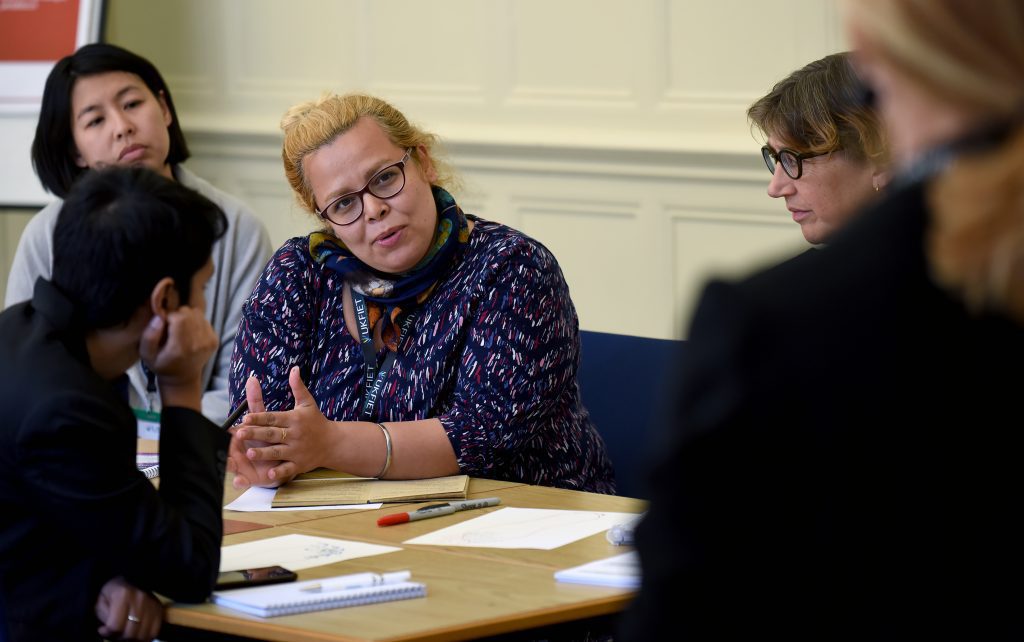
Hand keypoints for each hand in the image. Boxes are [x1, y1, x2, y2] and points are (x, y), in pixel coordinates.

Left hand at [95, 576, 161, 640]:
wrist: (127, 582)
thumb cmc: (110, 594)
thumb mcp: (100, 603)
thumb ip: (104, 618)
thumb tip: (107, 631)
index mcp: (123, 595)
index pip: (116, 626)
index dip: (108, 633)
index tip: (103, 630)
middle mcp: (140, 599)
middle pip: (130, 633)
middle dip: (120, 638)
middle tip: (116, 633)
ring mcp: (152, 604)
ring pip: (142, 635)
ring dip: (133, 639)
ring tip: (126, 633)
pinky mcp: (159, 609)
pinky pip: (154, 631)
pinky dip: (145, 636)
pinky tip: (137, 632)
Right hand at [139, 306, 217, 407]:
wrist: (182, 378)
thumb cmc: (161, 365)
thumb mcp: (146, 354)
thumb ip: (149, 336)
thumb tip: (159, 317)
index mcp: (180, 348)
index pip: (178, 317)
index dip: (169, 316)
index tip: (164, 324)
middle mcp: (198, 344)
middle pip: (188, 313)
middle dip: (178, 315)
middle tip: (171, 326)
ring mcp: (209, 341)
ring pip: (197, 314)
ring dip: (187, 317)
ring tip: (180, 329)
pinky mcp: (215, 340)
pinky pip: (204, 320)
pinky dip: (196, 322)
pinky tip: (189, 333)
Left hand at [233, 366, 331, 482]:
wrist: (334, 442)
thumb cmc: (317, 421)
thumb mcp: (308, 403)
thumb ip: (298, 387)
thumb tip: (294, 368)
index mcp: (294, 419)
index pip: (274, 417)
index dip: (260, 417)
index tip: (246, 417)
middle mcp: (295, 435)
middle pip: (272, 434)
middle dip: (256, 434)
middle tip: (240, 433)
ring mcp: (297, 451)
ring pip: (278, 452)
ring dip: (264, 453)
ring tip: (249, 453)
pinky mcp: (300, 464)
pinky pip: (288, 469)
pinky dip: (280, 472)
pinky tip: (269, 474)